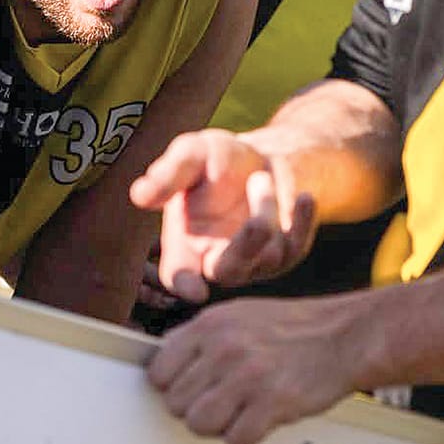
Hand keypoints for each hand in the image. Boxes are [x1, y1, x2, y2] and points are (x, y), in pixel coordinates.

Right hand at [129, 130, 316, 300]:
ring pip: (266, 254)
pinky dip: (303, 222)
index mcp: (183, 246)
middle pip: (229, 271)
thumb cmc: (214, 160)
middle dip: (248, 237)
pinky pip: (296, 247)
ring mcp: (254, 263)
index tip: (194, 289)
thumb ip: (169, 174)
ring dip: (268, 208)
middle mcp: (216, 261)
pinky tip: (303, 197)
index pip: (178, 276)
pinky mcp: (286, 254)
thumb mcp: (192, 154)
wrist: (258, 157)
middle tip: (257, 181)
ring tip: (260, 176)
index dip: (183, 284)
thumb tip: (140, 195)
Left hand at [149, 294, 364, 443]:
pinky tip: (258, 418)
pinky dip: (245, 436)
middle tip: (219, 401)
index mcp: (210, 325)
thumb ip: (199, 336)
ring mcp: (248, 376)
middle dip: (195, 408)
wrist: (343, 335)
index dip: (172, 386)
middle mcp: (224, 348)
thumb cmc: (293, 326)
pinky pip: (236, 439)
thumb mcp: (237, 314)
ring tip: (235, 412)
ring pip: (199, 424)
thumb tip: (165, 357)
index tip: (188, 389)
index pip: (159, 373)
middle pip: (176, 403)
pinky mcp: (273, 403)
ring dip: (215, 426)